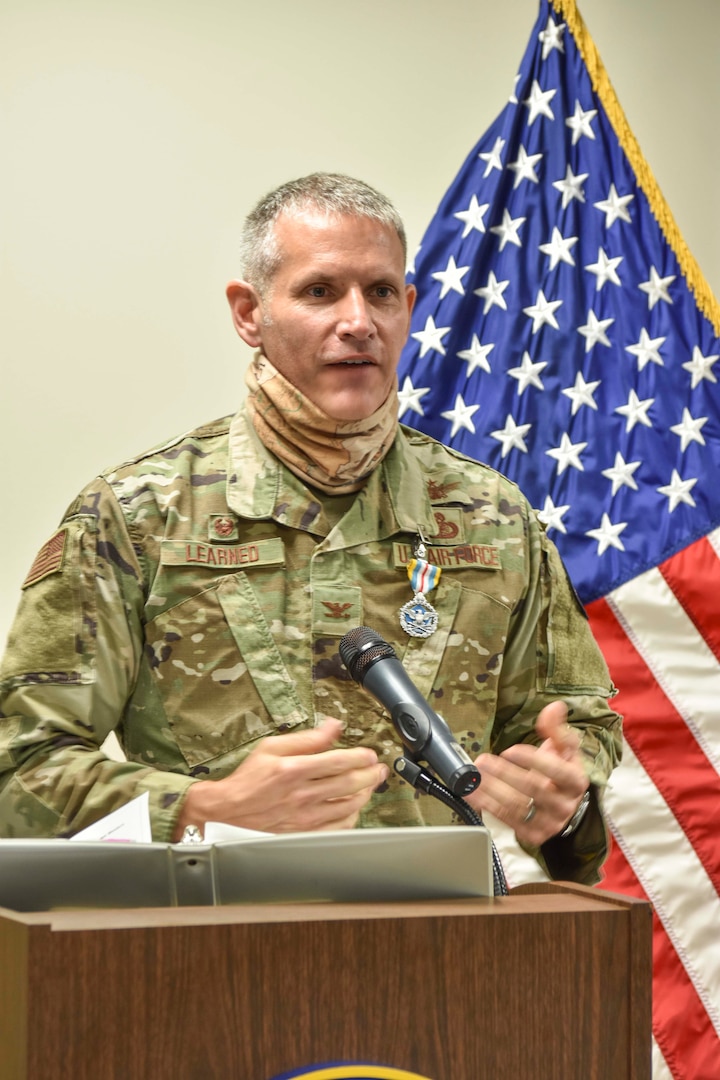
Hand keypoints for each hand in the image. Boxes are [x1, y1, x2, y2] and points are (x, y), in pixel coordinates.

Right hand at [174, 718, 388, 839]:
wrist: (228, 813)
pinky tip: (354, 808)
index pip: (339, 761)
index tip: (370, 755)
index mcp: (294, 770)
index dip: (361, 757)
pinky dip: (352, 817)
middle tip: (379, 769)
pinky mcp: (305, 834)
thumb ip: (307, 738)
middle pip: (350, 784)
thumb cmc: (249, 779)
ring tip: (370, 785)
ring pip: (349, 807)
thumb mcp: (272, 748)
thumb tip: (333, 726)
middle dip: (371, 775)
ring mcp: (305, 818)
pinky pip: (339, 828)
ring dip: (365, 794)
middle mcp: (303, 795)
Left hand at [466, 701, 588, 846]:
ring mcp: (548, 822)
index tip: (510, 750)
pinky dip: (486, 805)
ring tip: (474, 774)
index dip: (533, 760)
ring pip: (517, 806)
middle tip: (483, 760)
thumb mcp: (564, 750)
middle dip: (505, 773)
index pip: (557, 771)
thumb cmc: (561, 773)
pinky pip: (506, 819)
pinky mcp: (532, 834)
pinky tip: (472, 792)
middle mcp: (564, 805)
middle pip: (534, 789)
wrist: (564, 807)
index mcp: (575, 782)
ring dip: (492, 790)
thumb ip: (556, 728)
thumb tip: (553, 707)